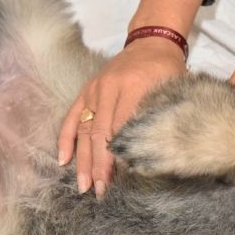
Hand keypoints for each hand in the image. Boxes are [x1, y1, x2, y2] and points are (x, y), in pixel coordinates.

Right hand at [57, 37, 186, 197]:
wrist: (152, 43)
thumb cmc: (167, 70)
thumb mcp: (172, 89)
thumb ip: (160, 115)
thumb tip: (152, 152)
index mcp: (134, 87)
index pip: (122, 129)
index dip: (119, 156)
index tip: (119, 181)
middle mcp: (109, 89)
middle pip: (100, 134)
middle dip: (99, 166)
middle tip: (99, 191)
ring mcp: (94, 90)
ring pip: (85, 130)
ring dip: (82, 159)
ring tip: (83, 185)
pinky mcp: (86, 91)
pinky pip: (71, 117)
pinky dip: (66, 139)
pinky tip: (63, 160)